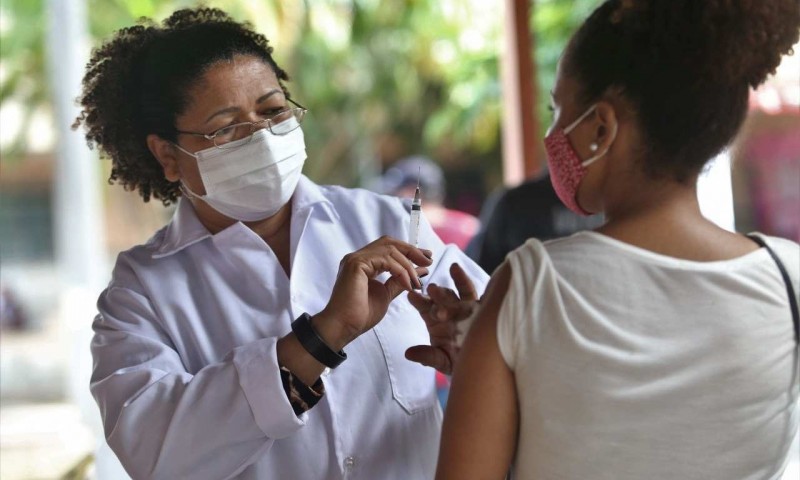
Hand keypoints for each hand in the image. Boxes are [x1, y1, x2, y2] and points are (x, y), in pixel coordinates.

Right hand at [313, 236, 432, 349]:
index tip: (426, 258)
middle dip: (411, 250)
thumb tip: (419, 271)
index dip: (409, 250)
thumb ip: (399, 281)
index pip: (388, 248)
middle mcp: (358, 257)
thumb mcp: (386, 294)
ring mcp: (355, 259)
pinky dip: (400, 270)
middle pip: (389, 243)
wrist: (343, 327)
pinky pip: (385, 259)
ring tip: (416, 282)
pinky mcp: (356, 264)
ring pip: (389, 250)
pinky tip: (407, 284)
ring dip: (408, 265)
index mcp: (363, 263)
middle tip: (428, 260)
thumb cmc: (360, 315)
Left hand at [405, 262, 478, 374]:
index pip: (426, 307)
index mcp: (436, 320)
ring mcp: (466, 307)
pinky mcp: (482, 307)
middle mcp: (450, 310)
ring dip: (455, 284)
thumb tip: (408, 354)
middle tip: (432, 288)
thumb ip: (428, 356)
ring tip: (450, 274)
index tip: (411, 295)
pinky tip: (462, 271)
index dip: (419, 301)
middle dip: (438, 293)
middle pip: (443, 298)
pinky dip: (470, 282)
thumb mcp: (443, 361)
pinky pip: (477, 293)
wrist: (481, 367)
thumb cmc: (458, 362)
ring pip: (460, 293)